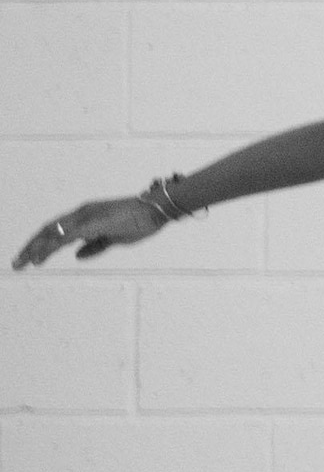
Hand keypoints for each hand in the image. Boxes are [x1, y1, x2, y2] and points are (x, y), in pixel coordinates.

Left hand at [15, 192, 169, 268]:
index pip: (56, 229)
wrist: (157, 209)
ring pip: (52, 232)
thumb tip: (76, 256)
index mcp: (86, 217)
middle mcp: (80, 214)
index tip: (30, 258)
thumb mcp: (114, 239)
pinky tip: (41, 255)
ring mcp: (85, 217)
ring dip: (35, 248)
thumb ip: (94, 247)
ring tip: (24, 262)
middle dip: (31, 246)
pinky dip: (51, 245)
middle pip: (48, 230)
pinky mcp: (92, 223)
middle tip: (17, 262)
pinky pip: (66, 235)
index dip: (41, 243)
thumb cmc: (141, 222)